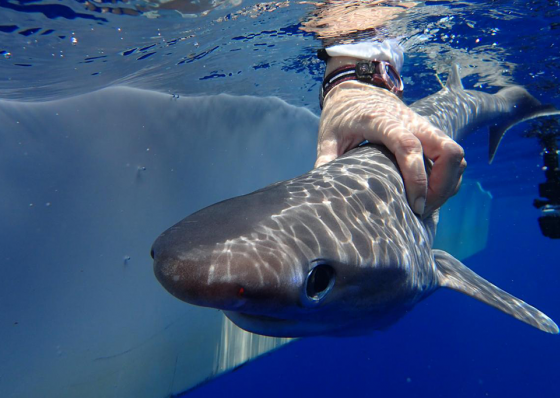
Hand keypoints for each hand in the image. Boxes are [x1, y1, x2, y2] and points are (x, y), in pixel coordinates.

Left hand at [315, 81, 465, 215]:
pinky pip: (452, 155)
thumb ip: (326, 160)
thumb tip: (321, 187)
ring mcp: (424, 126)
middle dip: (443, 185)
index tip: (415, 206)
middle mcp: (411, 122)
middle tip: (422, 208)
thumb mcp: (328, 135)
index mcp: (383, 122)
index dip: (417, 178)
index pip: (410, 147)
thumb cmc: (342, 114)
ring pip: (455, 153)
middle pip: (448, 151)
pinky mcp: (430, 132)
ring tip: (427, 204)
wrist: (356, 86)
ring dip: (448, 182)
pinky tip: (431, 192)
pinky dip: (449, 176)